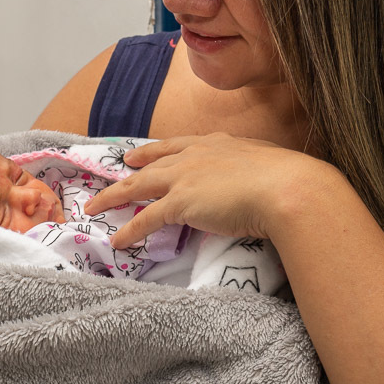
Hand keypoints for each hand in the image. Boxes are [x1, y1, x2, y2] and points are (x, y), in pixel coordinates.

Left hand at [84, 133, 328, 247]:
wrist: (286, 188)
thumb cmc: (289, 178)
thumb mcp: (269, 164)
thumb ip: (255, 170)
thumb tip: (262, 183)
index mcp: (218, 143)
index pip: (179, 145)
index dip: (157, 150)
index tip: (140, 154)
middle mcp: (196, 154)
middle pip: (153, 163)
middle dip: (131, 169)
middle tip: (116, 172)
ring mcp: (185, 177)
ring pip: (138, 187)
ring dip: (114, 197)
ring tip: (95, 207)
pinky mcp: (180, 203)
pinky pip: (145, 218)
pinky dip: (129, 229)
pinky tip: (118, 240)